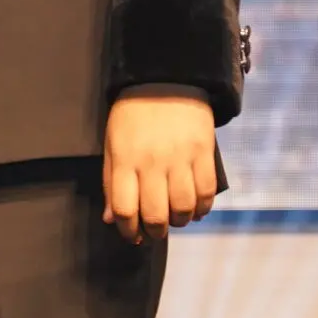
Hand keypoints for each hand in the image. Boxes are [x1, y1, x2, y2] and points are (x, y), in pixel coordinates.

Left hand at [103, 93, 218, 243]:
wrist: (165, 82)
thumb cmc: (132, 115)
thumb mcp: (112, 145)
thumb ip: (111, 183)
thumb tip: (111, 219)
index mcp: (123, 160)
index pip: (124, 208)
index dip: (128, 230)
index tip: (133, 235)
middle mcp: (151, 163)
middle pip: (155, 214)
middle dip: (155, 231)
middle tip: (155, 231)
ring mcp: (179, 159)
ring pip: (183, 207)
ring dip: (179, 221)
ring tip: (175, 218)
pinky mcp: (204, 154)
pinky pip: (206, 192)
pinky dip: (202, 208)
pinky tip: (195, 210)